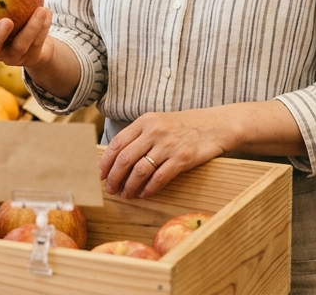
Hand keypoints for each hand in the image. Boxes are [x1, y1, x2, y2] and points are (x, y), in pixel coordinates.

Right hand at [0, 7, 53, 68]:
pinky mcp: (29, 58)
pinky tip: (47, 12)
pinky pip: (36, 43)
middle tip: (6, 21)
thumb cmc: (13, 9)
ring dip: (31, 27)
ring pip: (19, 46)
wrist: (35, 36)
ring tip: (41, 9)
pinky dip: (42, 27)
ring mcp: (11, 56)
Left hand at [99, 109, 233, 198]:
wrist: (215, 125)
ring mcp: (168, 145)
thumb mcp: (158, 122)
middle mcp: (154, 132)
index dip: (106, 162)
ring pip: (140, 170)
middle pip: (125, 159)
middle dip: (114, 178)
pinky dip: (148, 189)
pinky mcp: (182, 159)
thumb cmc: (183, 126)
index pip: (117, 143)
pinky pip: (159, 178)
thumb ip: (139, 136)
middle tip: (110, 189)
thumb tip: (116, 158)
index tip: (100, 174)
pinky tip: (143, 194)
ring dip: (129, 186)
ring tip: (125, 194)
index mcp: (145, 121)